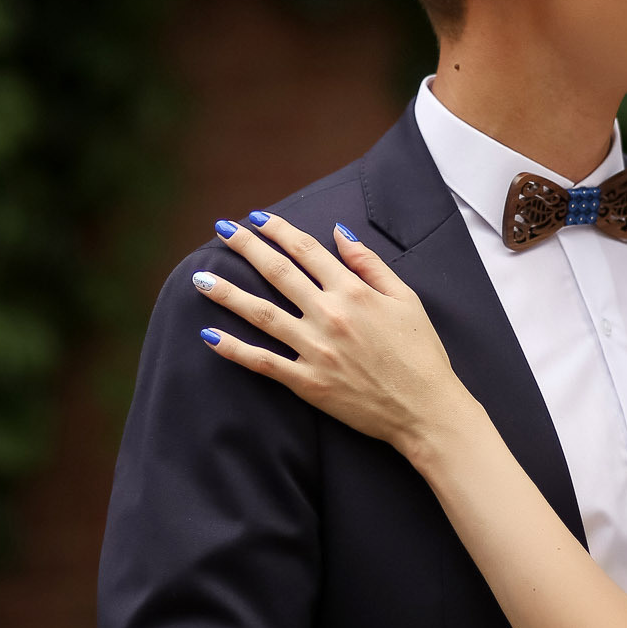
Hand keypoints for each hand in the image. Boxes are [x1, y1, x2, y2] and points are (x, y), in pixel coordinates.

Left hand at [194, 211, 473, 453]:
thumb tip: (340, 232)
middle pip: (277, 272)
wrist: (426, 409)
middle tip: (220, 229)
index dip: (278, 229)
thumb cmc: (420, 353)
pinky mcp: (308, 382)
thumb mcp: (406, 299)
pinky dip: (234, 349)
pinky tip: (209, 336)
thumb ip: (370, 264)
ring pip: (261, 314)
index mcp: (353, 291)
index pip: (306, 250)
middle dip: (246, 247)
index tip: (257, 217)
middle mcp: (329, 315)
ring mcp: (315, 349)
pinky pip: (263, 362)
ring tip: (200, 278)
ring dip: (227, 294)